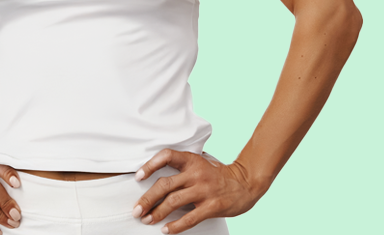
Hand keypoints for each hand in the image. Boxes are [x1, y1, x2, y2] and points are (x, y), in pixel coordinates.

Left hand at [132, 149, 263, 233]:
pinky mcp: (212, 206)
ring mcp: (204, 190)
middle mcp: (196, 173)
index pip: (166, 156)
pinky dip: (175, 225)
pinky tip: (166, 229)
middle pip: (165, 184)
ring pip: (174, 202)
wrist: (246, 183)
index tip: (138, 176)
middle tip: (137, 210)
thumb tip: (153, 179)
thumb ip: (181, 169)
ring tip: (147, 219)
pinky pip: (190, 218)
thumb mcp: (199, 164)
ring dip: (157, 213)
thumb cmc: (217, 174)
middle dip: (147, 199)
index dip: (150, 165)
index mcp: (192, 160)